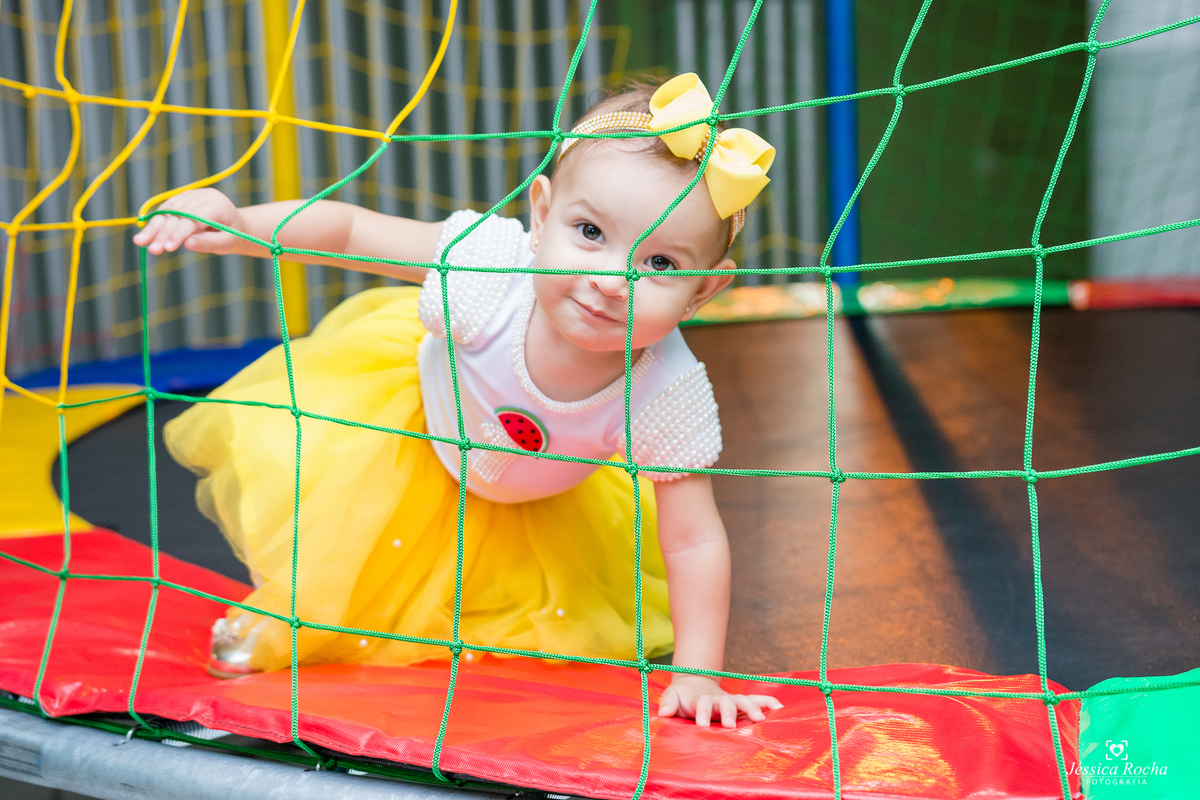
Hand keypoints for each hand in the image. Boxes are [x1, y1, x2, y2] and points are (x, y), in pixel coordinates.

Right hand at [133, 188, 244, 255]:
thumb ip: (209, 243)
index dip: (178, 233)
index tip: (166, 248)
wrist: (236, 225)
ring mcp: (193, 194)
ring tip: (140, 242)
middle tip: (150, 249)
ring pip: (168, 210)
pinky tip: (147, 233)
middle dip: (162, 232)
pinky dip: (156, 221)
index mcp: (218, 206)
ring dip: (154, 227)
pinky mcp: (184, 197)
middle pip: (178, 214)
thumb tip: (187, 244)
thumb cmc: (233, 237)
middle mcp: (204, 196)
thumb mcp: (228, 243)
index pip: (193, 219)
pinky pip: (167, 208)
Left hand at [657, 674, 781, 727]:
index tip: (703, 726)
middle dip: (728, 713)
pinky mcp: (741, 705)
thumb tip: (663, 713)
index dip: (703, 713)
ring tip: (761, 719)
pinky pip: (757, 701)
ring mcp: (731, 701)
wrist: (694, 686)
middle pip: (725, 703)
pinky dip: (768, 702)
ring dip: (752, 708)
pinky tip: (780, 708)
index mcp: (702, 699)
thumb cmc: (682, 697)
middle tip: (730, 725)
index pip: (703, 704)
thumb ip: (668, 703)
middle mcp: (719, 699)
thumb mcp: (672, 697)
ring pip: (743, 701)